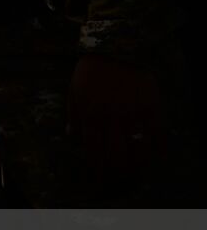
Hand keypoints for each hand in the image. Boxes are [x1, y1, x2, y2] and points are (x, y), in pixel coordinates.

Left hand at [67, 54, 165, 190]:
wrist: (118, 47)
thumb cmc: (92, 71)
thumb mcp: (75, 91)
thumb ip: (73, 115)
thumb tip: (72, 138)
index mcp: (89, 113)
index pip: (93, 150)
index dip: (97, 167)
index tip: (100, 176)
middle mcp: (111, 116)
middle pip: (116, 155)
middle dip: (117, 174)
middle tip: (119, 182)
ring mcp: (133, 112)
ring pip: (138, 149)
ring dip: (138, 168)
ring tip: (137, 176)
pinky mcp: (152, 107)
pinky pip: (157, 135)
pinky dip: (158, 150)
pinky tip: (157, 159)